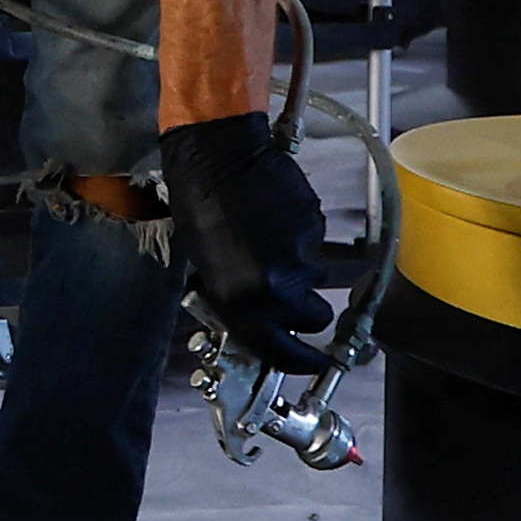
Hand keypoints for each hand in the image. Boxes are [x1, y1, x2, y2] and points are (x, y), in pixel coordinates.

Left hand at [159, 111, 342, 372]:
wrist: (217, 157)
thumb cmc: (201, 208)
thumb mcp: (209, 270)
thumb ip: (240, 304)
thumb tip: (268, 326)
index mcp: (241, 305)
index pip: (282, 352)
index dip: (302, 361)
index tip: (316, 363)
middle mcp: (274, 288)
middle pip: (312, 317)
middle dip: (307, 306)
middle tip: (289, 284)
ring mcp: (298, 258)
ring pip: (318, 277)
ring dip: (303, 265)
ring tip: (273, 238)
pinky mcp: (314, 229)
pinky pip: (317, 244)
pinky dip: (302, 236)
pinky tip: (277, 217)